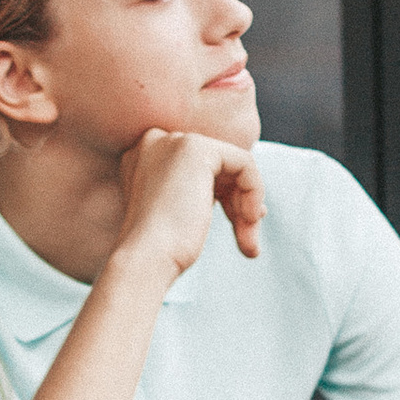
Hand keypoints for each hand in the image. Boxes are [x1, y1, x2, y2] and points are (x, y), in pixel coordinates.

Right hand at [116, 129, 265, 279]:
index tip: (239, 225)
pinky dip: (254, 192)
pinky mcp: (196, 148)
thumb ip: (201, 193)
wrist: (145, 259)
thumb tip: (246, 193)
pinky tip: (248, 220)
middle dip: (238, 202)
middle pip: (218, 166)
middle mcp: (156, 140)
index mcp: (146, 156)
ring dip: (247, 205)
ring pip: (234, 165)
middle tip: (247, 239)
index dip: (224, 196)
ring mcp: (173, 140)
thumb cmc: (160, 251)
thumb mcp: (179, 214)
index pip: (201, 168)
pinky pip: (245, 163)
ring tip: (248, 243)